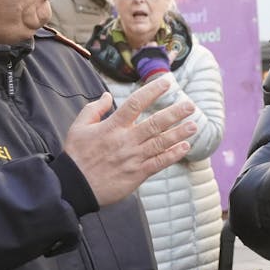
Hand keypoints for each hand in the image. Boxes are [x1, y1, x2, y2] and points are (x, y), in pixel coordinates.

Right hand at [65, 77, 197, 206]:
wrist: (74, 186)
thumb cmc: (76, 155)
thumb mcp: (78, 127)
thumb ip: (94, 109)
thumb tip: (107, 95)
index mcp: (112, 126)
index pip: (135, 103)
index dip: (152, 91)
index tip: (167, 82)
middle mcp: (126, 140)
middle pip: (154, 123)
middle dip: (174, 113)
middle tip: (190, 105)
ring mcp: (133, 158)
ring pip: (160, 143)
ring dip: (179, 133)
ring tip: (194, 125)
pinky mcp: (137, 174)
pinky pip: (158, 163)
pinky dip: (172, 155)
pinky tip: (185, 147)